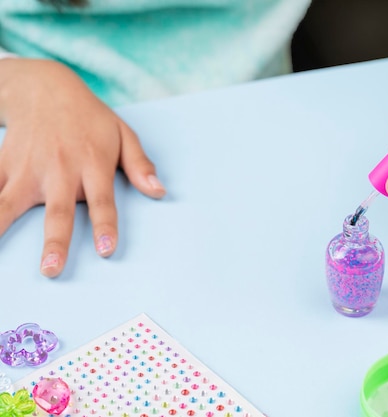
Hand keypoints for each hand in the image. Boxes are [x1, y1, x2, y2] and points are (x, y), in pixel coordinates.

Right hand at [0, 58, 165, 277]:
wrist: (43, 87)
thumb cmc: (89, 118)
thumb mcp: (123, 134)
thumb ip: (139, 165)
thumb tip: (160, 191)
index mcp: (93, 163)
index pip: (102, 200)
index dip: (104, 226)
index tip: (106, 250)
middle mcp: (60, 169)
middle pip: (58, 211)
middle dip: (55, 241)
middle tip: (52, 269)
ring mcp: (27, 168)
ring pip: (11, 203)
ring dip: (2, 228)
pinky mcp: (4, 165)